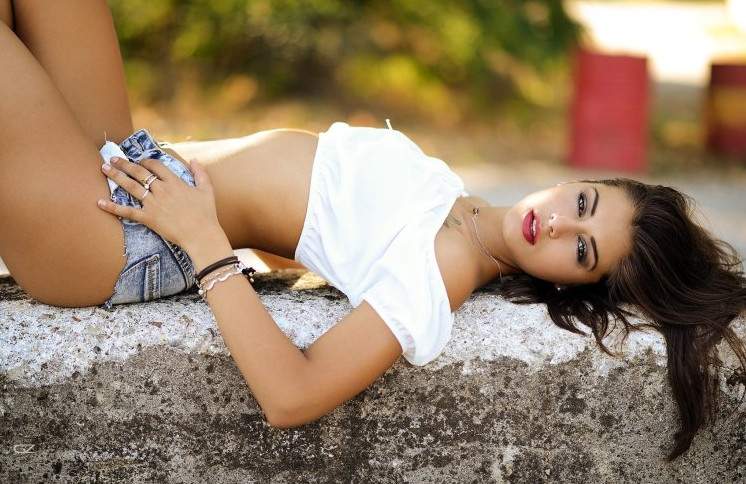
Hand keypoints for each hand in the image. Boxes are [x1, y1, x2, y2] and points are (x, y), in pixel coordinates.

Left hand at [97, 156, 223, 252]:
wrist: (201, 234)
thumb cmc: (206, 214)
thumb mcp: (207, 190)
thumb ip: (201, 173)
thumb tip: (195, 160)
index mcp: (174, 182)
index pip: (156, 166)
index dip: (146, 161)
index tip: (139, 160)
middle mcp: (161, 190)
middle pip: (139, 173)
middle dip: (125, 164)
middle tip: (113, 158)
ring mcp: (153, 204)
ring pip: (130, 186)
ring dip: (116, 176)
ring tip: (104, 169)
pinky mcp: (148, 218)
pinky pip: (127, 212)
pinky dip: (112, 207)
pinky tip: (100, 202)